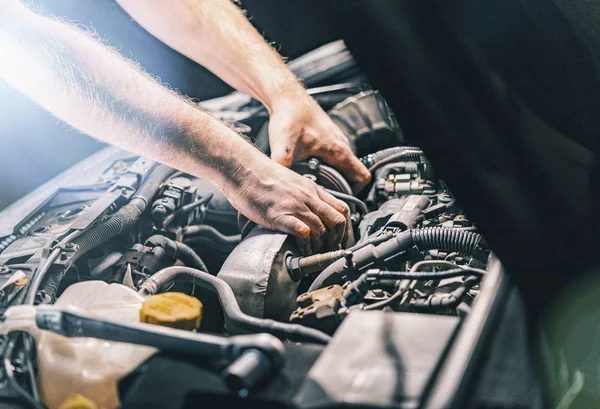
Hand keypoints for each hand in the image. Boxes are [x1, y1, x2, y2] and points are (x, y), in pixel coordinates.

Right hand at [221, 152, 350, 253]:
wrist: (242, 169)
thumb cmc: (261, 175)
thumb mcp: (291, 181)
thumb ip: (304, 194)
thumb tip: (311, 210)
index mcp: (312, 189)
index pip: (341, 209)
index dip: (345, 228)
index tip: (341, 240)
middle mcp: (307, 197)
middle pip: (338, 221)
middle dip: (338, 240)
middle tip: (333, 251)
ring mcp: (295, 206)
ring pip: (322, 230)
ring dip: (322, 246)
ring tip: (316, 254)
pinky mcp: (280, 215)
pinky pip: (303, 232)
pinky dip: (306, 245)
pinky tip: (302, 250)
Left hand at [268, 93, 371, 191]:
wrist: (285, 96)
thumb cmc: (289, 116)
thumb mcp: (283, 148)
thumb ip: (283, 169)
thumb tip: (279, 187)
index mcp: (338, 150)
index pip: (362, 177)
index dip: (356, 192)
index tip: (341, 199)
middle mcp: (340, 145)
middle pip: (353, 174)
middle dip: (341, 188)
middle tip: (324, 196)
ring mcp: (335, 141)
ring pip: (343, 166)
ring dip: (334, 177)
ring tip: (316, 185)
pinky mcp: (326, 138)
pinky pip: (334, 158)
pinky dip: (327, 167)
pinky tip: (309, 170)